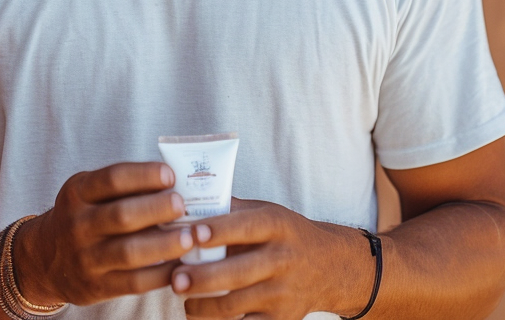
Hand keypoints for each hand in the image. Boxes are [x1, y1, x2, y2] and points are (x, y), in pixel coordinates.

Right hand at [15, 162, 195, 305]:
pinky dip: (161, 275)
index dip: (144, 175)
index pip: (113, 178)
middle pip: (122, 215)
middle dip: (157, 209)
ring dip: (164, 244)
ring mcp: (86, 258)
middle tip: (183, 205)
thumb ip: (122, 187)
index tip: (171, 175)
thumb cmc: (84, 215)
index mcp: (78, 192)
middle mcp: (78, 224)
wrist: (46, 258)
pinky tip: (180, 266)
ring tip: (190, 237)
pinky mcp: (96, 287)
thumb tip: (174, 182)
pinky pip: (134, 283)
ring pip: (129, 252)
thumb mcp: (88, 192)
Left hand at [169, 198, 375, 319]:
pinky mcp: (280, 319)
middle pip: (238, 272)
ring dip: (205, 306)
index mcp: (277, 225)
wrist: (328, 266)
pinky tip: (201, 317)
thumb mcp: (267, 211)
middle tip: (176, 279)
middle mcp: (282, 259)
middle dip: (203, 278)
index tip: (192, 233)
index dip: (219, 230)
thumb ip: (233, 208)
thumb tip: (189, 198)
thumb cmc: (286, 234)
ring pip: (237, 305)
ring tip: (184, 300)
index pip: (245, 227)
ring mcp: (282, 292)